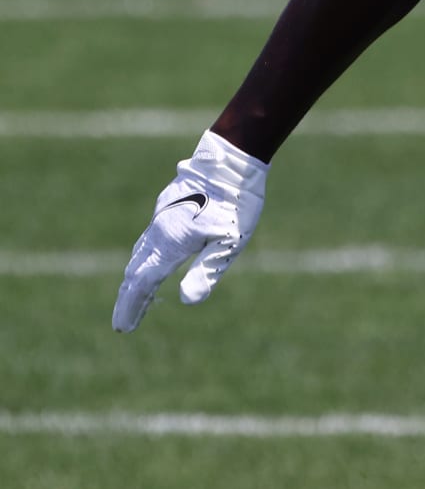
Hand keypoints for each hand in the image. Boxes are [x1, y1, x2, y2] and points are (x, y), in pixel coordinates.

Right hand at [113, 131, 268, 331]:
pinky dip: (143, 258)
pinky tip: (150, 263)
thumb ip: (207, 271)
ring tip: (136, 300)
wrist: (231, 161)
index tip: (123, 327)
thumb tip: (187, 301)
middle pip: (135, 271)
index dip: (132, 306)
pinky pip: (148, 239)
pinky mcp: (166, 206)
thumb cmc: (237, 203)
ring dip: (135, 279)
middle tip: (123, 322)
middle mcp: (159, 230)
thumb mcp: (229, 242)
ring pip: (140, 253)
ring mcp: (160, 216)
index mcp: (171, 242)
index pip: (143, 282)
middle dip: (129, 298)